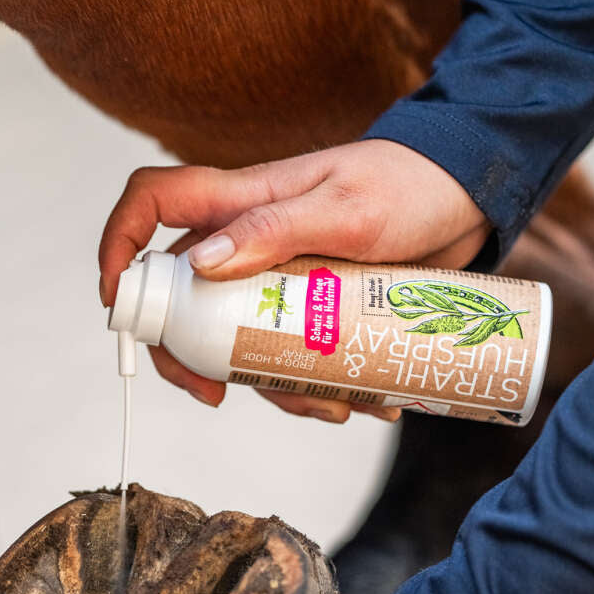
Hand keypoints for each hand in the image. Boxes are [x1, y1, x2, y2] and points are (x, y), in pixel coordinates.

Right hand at [98, 139, 489, 420]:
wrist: (473, 199)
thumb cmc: (409, 185)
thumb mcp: (347, 208)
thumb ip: (277, 228)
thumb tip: (202, 263)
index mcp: (240, 200)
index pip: (151, 204)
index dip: (119, 245)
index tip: (120, 302)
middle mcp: (246, 239)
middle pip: (181, 298)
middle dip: (189, 356)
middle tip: (214, 396)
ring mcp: (277, 276)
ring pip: (239, 340)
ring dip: (270, 385)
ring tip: (333, 408)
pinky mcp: (313, 307)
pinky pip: (291, 354)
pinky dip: (317, 386)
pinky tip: (364, 403)